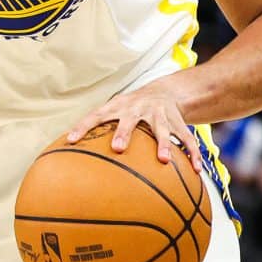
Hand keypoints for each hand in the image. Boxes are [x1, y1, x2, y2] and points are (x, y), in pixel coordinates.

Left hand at [65, 82, 193, 163]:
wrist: (165, 91)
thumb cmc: (130, 109)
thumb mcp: (114, 111)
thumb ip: (95, 131)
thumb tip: (65, 154)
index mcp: (118, 107)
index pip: (96, 115)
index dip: (83, 126)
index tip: (70, 140)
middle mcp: (138, 108)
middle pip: (129, 120)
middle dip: (123, 132)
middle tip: (118, 148)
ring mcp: (159, 115)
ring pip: (161, 129)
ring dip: (163, 144)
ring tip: (164, 160)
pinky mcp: (177, 122)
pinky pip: (186, 139)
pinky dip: (192, 154)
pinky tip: (196, 170)